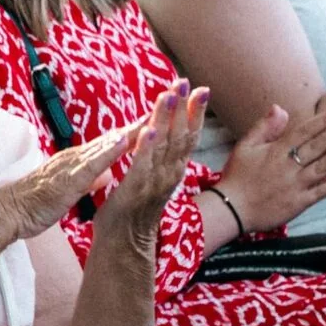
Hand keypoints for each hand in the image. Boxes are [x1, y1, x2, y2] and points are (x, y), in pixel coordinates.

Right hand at [0, 121, 144, 240]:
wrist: (10, 211)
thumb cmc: (36, 202)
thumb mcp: (69, 189)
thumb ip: (88, 179)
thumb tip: (105, 174)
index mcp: (78, 160)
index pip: (112, 143)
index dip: (135, 131)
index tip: (157, 120)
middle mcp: (77, 157)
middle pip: (114, 137)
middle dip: (140, 123)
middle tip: (165, 106)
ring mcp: (72, 165)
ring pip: (106, 145)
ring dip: (129, 131)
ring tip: (152, 117)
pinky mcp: (69, 179)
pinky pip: (92, 164)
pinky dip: (109, 152)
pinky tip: (124, 141)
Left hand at [95, 83, 206, 233]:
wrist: (124, 242)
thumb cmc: (136, 208)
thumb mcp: (154, 177)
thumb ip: (161, 156)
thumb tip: (165, 133)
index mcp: (173, 168)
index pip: (189, 136)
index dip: (195, 112)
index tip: (201, 89)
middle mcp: (169, 174)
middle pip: (181, 136)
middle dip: (184, 108)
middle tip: (187, 83)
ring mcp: (153, 182)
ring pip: (163, 146)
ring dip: (165, 120)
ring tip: (168, 96)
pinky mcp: (134, 190)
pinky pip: (141, 166)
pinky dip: (145, 147)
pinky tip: (148, 130)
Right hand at [212, 106, 325, 232]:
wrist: (232, 210)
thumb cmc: (237, 176)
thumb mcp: (245, 147)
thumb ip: (264, 127)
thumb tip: (280, 108)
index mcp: (276, 152)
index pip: (304, 132)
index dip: (323, 121)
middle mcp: (288, 167)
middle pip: (317, 147)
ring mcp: (295, 186)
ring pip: (322, 167)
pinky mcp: (298, 203)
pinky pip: (320, 192)